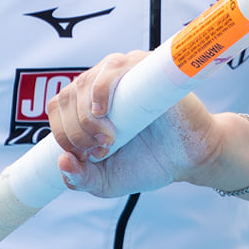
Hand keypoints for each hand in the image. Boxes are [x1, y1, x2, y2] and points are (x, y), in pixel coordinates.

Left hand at [47, 51, 225, 198]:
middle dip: (76, 132)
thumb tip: (62, 162)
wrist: (189, 159)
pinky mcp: (144, 68)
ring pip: (85, 83)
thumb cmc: (148, 163)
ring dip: (86, 117)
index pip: (58, 108)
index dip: (62, 133)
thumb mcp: (106, 181)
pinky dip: (101, 89)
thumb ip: (80, 179)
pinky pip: (113, 68)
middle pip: (68, 96)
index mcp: (88, 104)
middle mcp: (102, 84)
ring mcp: (123, 72)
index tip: (84, 157)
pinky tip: (102, 112)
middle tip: (101, 152)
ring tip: (108, 140)